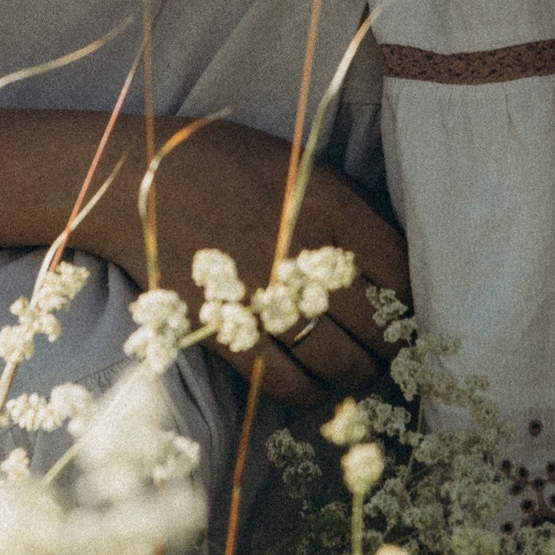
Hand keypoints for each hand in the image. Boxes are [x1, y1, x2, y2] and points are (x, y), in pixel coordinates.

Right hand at [94, 116, 407, 408]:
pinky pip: (287, 382)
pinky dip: (310, 392)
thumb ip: (346, 206)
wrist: (139, 179)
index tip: (411, 311)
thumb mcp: (298, 163)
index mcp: (330, 206)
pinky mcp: (230, 331)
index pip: (403, 269)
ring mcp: (267, 298)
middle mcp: (306, 255)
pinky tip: (315, 386)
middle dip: (394, 346)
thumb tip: (392, 254)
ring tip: (357, 370)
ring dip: (358, 374)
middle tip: (392, 351)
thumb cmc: (222, 161)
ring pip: (341, 361)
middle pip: (380, 324)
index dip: (415, 300)